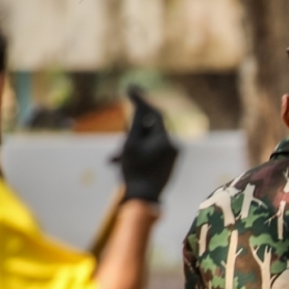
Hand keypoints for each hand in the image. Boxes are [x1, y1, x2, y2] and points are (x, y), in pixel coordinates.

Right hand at [113, 86, 178, 204]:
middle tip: (118, 148)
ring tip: (115, 160)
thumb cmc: (135, 171)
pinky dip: (138, 153)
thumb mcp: (130, 143)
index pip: (153, 113)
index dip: (140, 100)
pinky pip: (152, 151)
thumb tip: (139, 99)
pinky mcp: (170, 163)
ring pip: (148, 141)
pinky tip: (123, 163)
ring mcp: (173, 156)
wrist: (144, 200)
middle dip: (131, 134)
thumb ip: (136, 121)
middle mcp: (174, 146)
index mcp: (166, 140)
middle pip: (149, 128)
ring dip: (132, 146)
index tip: (129, 88)